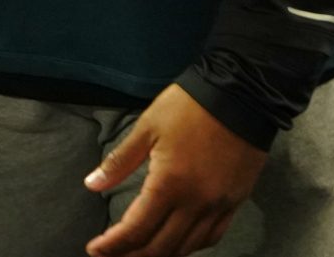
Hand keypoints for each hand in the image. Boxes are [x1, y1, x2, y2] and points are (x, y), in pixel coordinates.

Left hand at [85, 84, 266, 256]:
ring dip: (160, 255)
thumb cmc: (190, 106)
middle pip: (160, 247)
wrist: (242, 93)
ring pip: (186, 247)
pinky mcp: (235, 201)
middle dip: (131, 256)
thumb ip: (119, 161)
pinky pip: (213, 236)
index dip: (112, 246)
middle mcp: (195, 203)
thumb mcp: (148, 126)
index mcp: (169, 184)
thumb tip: (91, 184)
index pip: (135, 230)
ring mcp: (218, 205)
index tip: (95, 249)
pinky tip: (178, 244)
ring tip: (139, 253)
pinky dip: (191, 246)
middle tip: (112, 255)